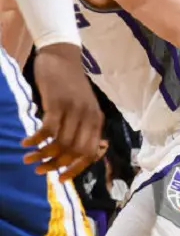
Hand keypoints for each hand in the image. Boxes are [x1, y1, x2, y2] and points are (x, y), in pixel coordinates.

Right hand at [23, 43, 103, 181]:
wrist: (62, 56)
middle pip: (75, 151)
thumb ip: (81, 127)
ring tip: (28, 158)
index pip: (90, 153)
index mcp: (96, 121)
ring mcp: (74, 110)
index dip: (76, 169)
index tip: (61, 179)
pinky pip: (48, 129)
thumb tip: (75, 153)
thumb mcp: (82, 107)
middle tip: (39, 170)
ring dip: (43, 154)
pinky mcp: (58, 102)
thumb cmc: (69, 85)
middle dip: (56, 165)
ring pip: (61, 142)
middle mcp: (89, 117)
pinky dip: (37, 139)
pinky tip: (26, 142)